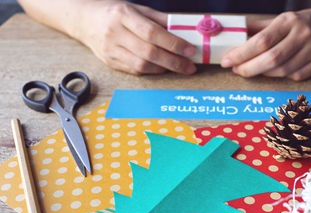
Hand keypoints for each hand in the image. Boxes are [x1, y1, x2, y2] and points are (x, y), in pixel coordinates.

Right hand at [76, 1, 196, 74]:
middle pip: (149, 52)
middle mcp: (115, 33)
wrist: (85, 20)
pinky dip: (152, 70)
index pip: (152, 33)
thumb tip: (184, 30)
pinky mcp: (110, 62)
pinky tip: (163, 67)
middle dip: (173, 61)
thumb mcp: (137, 8)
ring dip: (164, 68)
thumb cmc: (115, 13)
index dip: (173, 43)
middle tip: (190, 66)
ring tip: (179, 67)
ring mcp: (110, 50)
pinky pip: (135, 71)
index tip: (189, 50)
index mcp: (123, 15)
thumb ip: (160, 20)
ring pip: (142, 66)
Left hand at [221, 6, 310, 80]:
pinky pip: (295, 76)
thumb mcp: (280, 19)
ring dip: (262, 73)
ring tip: (251, 69)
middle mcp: (303, 34)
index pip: (261, 41)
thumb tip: (234, 37)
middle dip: (249, 68)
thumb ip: (257, 29)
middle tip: (236, 70)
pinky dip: (280, 76)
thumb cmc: (301, 22)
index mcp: (289, 21)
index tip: (227, 60)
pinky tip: (272, 71)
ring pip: (282, 70)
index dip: (241, 53)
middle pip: (271, 59)